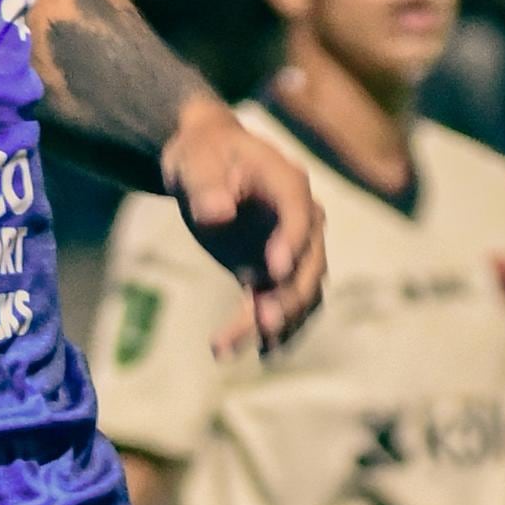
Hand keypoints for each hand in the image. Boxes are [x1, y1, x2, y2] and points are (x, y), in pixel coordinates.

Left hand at [159, 100, 324, 353]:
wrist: (205, 162)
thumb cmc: (203, 154)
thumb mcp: (196, 161)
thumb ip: (205, 185)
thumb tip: (218, 214)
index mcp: (287, 181)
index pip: (300, 212)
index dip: (292, 241)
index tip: (274, 272)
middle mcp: (301, 217)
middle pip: (309, 261)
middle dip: (289, 294)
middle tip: (264, 322)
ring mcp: (292, 247)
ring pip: (298, 291)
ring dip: (277, 321)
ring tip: (235, 344)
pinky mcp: (273, 270)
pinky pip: (276, 303)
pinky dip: (264, 328)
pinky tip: (239, 350)